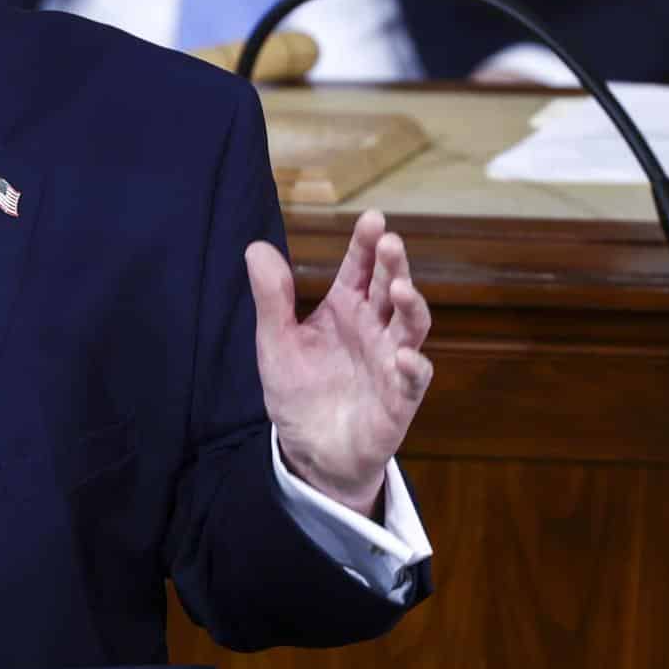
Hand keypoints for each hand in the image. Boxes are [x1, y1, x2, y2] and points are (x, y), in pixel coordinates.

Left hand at [244, 210, 432, 515]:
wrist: (310, 450)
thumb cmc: (298, 390)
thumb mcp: (275, 341)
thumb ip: (271, 297)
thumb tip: (255, 247)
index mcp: (346, 309)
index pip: (360, 269)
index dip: (365, 244)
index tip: (371, 218)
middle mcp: (374, 328)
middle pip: (390, 288)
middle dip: (393, 265)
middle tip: (389, 242)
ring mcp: (391, 361)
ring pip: (411, 326)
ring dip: (412, 306)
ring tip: (403, 288)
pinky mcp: (399, 398)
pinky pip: (413, 380)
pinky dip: (413, 367)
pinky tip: (405, 356)